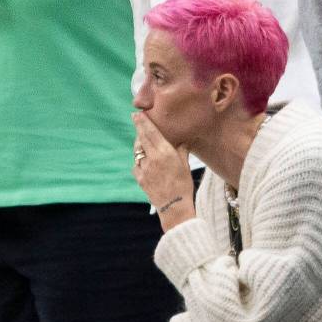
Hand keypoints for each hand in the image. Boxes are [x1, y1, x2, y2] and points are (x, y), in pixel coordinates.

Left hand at [132, 112, 194, 227]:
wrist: (175, 208)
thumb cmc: (184, 186)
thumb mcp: (186, 166)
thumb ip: (181, 151)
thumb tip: (181, 141)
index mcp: (165, 153)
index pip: (151, 132)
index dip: (143, 122)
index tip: (138, 113)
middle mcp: (152, 158)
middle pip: (141, 138)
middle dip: (138, 127)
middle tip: (135, 118)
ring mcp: (143, 168)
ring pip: (137, 151)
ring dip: (139, 145)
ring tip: (142, 141)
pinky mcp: (139, 178)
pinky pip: (136, 165)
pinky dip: (139, 161)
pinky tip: (145, 163)